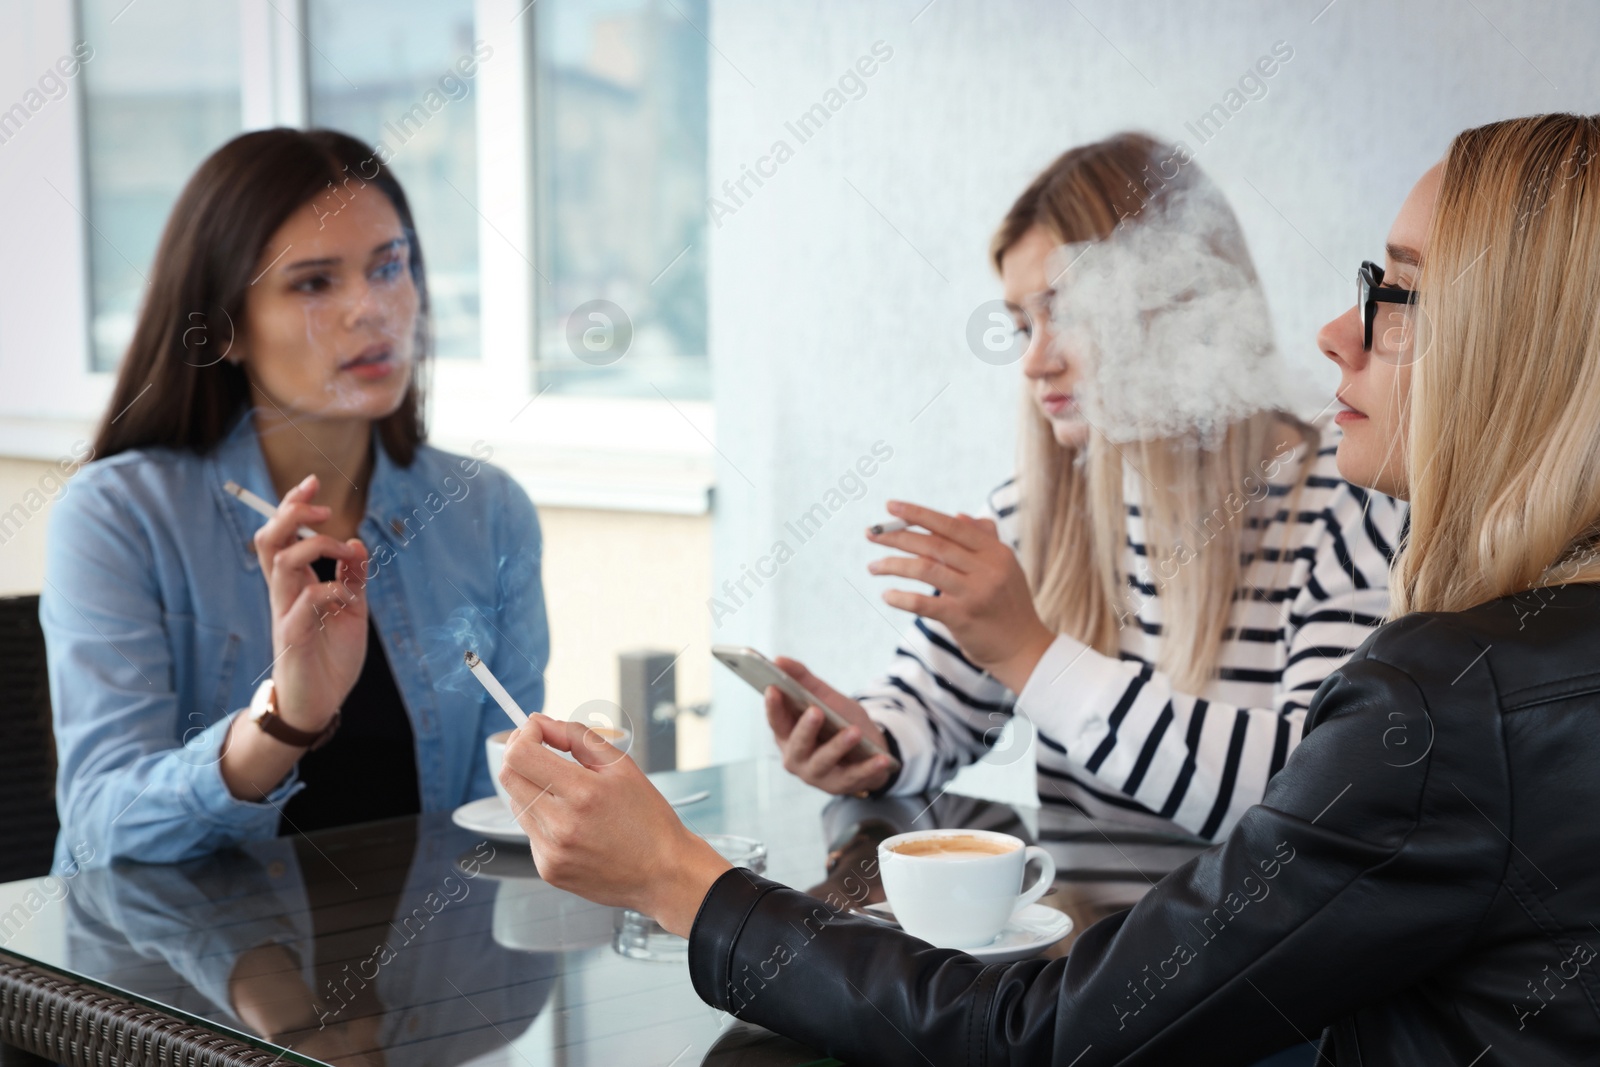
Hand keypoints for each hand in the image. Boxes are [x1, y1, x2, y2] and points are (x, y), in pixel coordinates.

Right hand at [253, 473, 368, 729]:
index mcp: (296, 584)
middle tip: (323, 510)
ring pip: (282, 563)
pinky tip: (349, 598)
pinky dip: (332, 589)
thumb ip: (353, 577)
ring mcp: (285, 613)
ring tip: (345, 555)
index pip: (284, 535)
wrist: (318, 704)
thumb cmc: (330, 657)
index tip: (313, 483)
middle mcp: (284, 593)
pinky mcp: (293, 636)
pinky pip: (305, 601)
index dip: (293, 506)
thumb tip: (357, 543)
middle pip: (270, 540)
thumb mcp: (351, 609)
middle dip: (292, 515)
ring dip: (319, 549)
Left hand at [499, 715, 732, 936]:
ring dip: (532, 787)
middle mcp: (561, 825)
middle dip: (521, 755)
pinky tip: (572, 823)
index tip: (536, 730)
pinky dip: (543, 818)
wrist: (663, 873)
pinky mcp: (548, 869)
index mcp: (584, 793)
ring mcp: (551, 851)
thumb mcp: (623, 767)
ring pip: (515, 803)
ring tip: (566, 792)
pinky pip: (529, 831)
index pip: (521, 754)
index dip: (524, 734)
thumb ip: (579, 737)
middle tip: (540, 749)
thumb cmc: (649, 820)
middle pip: (509, 776)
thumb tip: (543, 724)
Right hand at [764, 657, 895, 794]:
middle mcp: (796, 758)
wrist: (867, 750)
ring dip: (839, 747)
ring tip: (854, 732)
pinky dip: (868, 768)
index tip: (773, 688)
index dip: (773, 706)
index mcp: (787, 735)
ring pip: (824, 761)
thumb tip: (778, 659)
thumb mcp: (825, 698)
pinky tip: (880, 758)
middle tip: (816, 711)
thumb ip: (803, 679)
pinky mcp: (840, 786)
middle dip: (806, 729)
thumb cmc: (839, 722)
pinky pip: (855, 777)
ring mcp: (817, 775)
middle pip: (798, 745)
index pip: (776, 722)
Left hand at [867, 500, 1055, 692]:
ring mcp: (975, 593)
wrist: (1024, 649)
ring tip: (872, 566)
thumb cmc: (1009, 606)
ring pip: (925, 568)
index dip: (918, 514)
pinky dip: (901, 597)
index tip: (890, 506)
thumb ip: (984, 540)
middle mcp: (987, 569)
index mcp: (995, 552)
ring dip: (893, 564)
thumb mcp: (1005, 568)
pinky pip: (923, 603)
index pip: (951, 526)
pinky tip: (887, 595)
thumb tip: (959, 515)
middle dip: (897, 536)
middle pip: (933, 544)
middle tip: (870, 534)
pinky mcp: (962, 618)